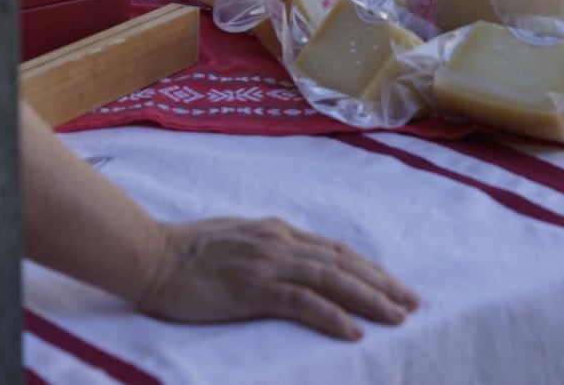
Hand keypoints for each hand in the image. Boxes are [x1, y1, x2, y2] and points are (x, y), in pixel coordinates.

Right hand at [137, 217, 419, 340]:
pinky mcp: (252, 288)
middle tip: (413, 304)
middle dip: (382, 284)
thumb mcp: (238, 241)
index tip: (396, 286)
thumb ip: (269, 249)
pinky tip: (353, 331)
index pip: (336, 250)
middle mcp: (280, 242)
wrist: (150, 255)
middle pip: (343, 263)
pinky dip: (332, 315)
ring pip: (332, 279)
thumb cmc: (188, 253)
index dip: (369, 269)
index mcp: (278, 232)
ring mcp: (267, 263)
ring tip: (397, 316)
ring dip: (369, 298)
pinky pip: (302, 302)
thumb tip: (295, 262)